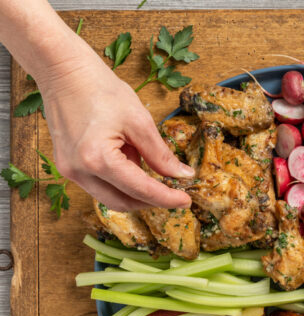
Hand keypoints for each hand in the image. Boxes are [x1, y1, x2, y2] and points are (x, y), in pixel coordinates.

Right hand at [37, 44, 193, 210]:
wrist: (63, 71)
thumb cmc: (99, 89)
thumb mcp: (139, 121)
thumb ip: (160, 154)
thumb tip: (182, 175)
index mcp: (97, 159)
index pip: (140, 190)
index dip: (167, 198)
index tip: (186, 201)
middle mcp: (79, 171)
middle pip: (123, 203)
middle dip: (151, 201)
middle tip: (174, 193)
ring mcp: (69, 171)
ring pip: (110, 198)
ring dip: (134, 191)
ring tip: (146, 164)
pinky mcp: (67, 166)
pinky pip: (99, 185)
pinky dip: (119, 181)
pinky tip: (128, 159)